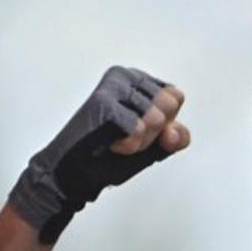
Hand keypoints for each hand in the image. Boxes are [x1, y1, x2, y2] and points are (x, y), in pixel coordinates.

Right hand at [9, 66, 190, 243]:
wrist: (75, 175)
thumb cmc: (110, 156)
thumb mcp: (155, 146)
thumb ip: (176, 137)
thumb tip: (174, 132)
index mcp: (138, 80)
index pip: (176, 97)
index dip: (164, 124)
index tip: (138, 130)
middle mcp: (124, 75)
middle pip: (168, 107)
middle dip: (152, 134)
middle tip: (124, 137)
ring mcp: (112, 86)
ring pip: (155, 119)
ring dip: (139, 142)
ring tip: (114, 141)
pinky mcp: (103, 102)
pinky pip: (138, 129)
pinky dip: (128, 146)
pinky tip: (109, 143)